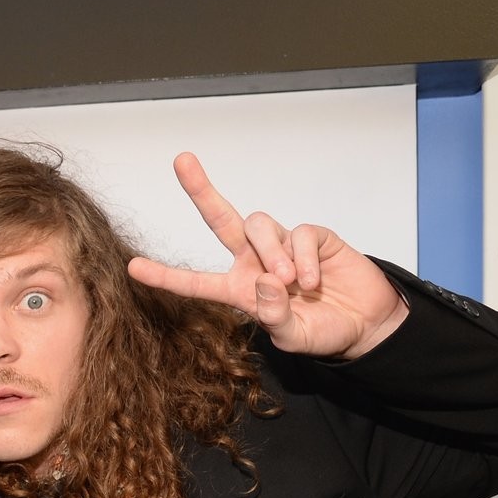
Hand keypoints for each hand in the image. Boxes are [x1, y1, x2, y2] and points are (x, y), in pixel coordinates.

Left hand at [127, 153, 408, 360]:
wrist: (365, 322)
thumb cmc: (322, 330)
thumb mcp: (293, 337)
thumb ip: (274, 317)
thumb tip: (264, 283)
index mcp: (238, 290)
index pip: (196, 282)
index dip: (166, 276)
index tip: (133, 267)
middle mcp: (254, 262)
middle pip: (221, 219)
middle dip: (201, 190)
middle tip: (182, 161)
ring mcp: (281, 245)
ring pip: (258, 225)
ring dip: (271, 252)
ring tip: (293, 282)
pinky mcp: (310, 236)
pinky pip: (297, 234)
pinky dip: (304, 258)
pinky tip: (314, 279)